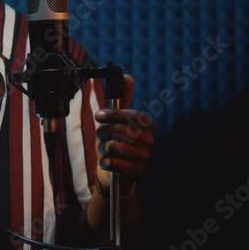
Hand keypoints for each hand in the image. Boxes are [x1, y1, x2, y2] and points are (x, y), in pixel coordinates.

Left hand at [94, 75, 154, 189]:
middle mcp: (150, 140)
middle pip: (122, 130)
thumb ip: (122, 99)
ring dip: (104, 149)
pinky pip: (117, 164)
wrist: (118, 171)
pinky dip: (107, 163)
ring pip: (116, 147)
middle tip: (101, 137)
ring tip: (106, 151)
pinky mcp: (138, 173)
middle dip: (105, 133)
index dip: (114, 114)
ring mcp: (145, 157)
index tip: (98, 116)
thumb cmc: (118, 141)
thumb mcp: (118, 120)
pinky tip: (108, 162)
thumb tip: (127, 76)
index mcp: (147, 125)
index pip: (134, 115)